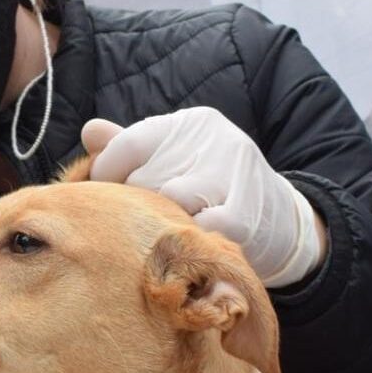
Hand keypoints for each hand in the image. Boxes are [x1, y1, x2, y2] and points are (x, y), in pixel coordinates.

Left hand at [85, 107, 326, 287]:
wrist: (282, 224)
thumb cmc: (212, 191)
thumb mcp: (176, 160)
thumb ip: (131, 148)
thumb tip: (89, 131)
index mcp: (191, 124)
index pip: (128, 144)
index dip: (107, 176)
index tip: (106, 199)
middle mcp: (214, 141)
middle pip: (144, 178)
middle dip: (135, 207)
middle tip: (137, 225)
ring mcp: (232, 175)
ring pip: (168, 202)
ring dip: (160, 226)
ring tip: (162, 236)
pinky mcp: (244, 215)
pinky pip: (195, 231)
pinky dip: (186, 243)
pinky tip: (187, 248)